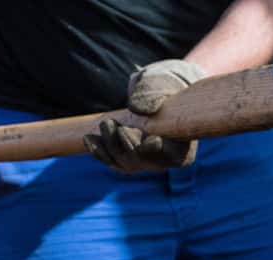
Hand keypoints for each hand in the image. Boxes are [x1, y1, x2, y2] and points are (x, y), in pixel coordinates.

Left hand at [84, 59, 205, 172]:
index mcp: (182, 147)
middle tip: (110, 123)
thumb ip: (151, 93)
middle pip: (142, 161)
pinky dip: (99, 151)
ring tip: (104, 124)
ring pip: (125, 164)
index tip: (150, 139)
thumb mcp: (159, 82)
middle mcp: (164, 160)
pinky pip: (112, 161)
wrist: (155, 90)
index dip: (156, 149)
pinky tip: (89, 139)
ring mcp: (145, 161)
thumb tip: (138, 109)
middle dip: (124, 144)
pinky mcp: (128, 157)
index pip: (171, 156)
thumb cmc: (162, 85)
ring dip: (109, 146)